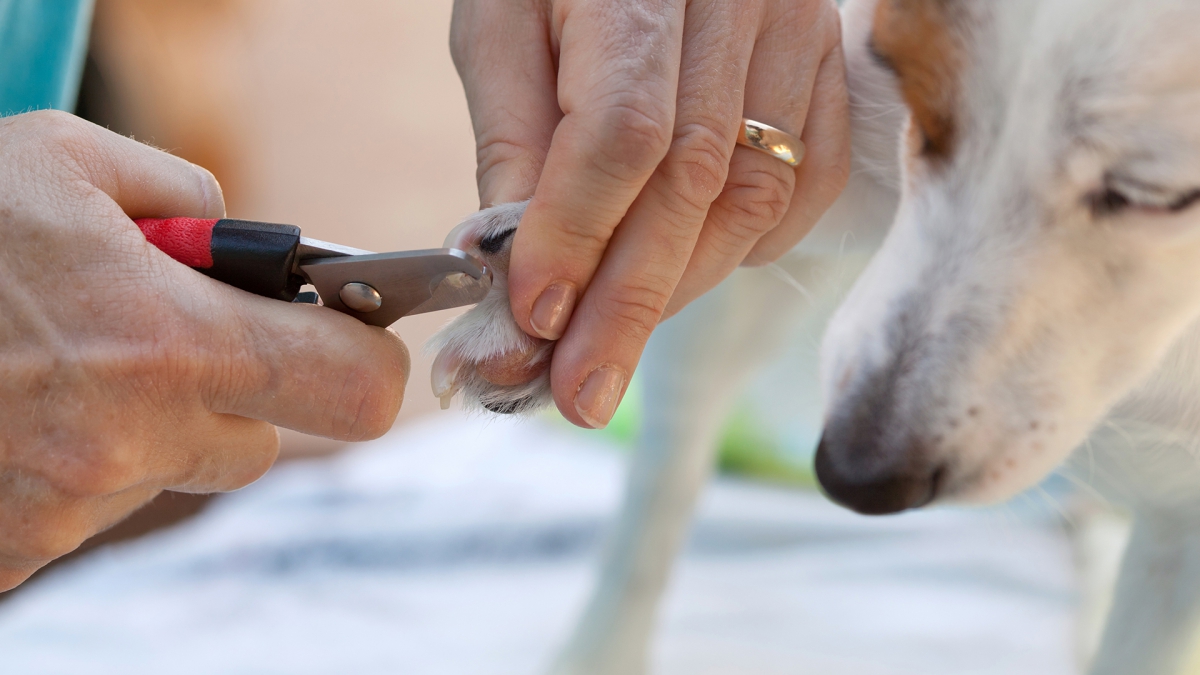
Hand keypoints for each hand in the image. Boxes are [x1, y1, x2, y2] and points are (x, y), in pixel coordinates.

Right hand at [0, 111, 409, 590]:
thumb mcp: (59, 160)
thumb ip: (184, 198)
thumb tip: (247, 241)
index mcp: (170, 343)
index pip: (357, 391)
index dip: (365, 361)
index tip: (349, 338)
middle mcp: (129, 441)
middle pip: (261, 446)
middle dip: (232, 393)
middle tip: (160, 341)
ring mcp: (65, 508)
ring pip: (170, 474)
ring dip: (142, 428)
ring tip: (55, 367)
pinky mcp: (13, 552)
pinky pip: (88, 510)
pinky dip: (68, 467)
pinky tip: (14, 411)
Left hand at [451, 0, 848, 427]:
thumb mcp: (501, 20)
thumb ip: (514, 137)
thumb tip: (515, 267)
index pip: (624, 129)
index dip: (578, 234)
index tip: (532, 317)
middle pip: (696, 181)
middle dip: (629, 303)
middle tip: (578, 393)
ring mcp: (800, 30)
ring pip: (755, 197)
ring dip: (678, 291)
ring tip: (611, 355)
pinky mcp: (828, 64)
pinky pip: (807, 184)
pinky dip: (746, 251)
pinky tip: (687, 279)